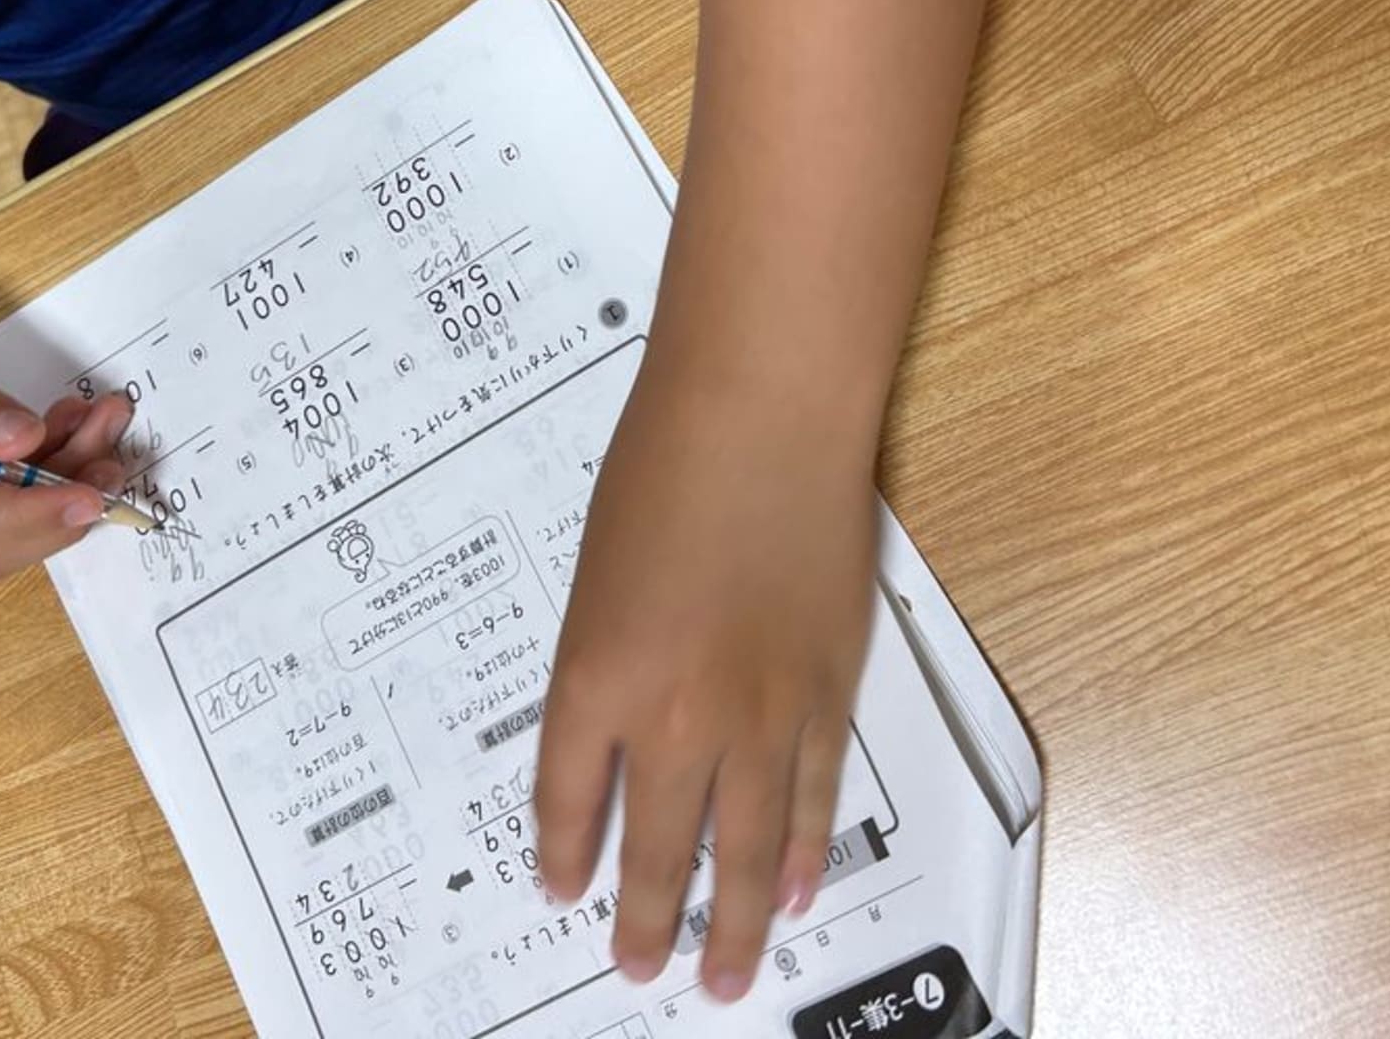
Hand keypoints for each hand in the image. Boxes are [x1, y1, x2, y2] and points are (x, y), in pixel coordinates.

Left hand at [533, 349, 874, 1001]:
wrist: (763, 414)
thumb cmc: (665, 465)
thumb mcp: (595, 570)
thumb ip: (604, 657)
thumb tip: (616, 723)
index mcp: (593, 678)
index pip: (567, 798)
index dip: (563, 854)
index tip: (562, 889)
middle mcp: (673, 715)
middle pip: (657, 848)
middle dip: (646, 919)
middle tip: (639, 969)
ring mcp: (760, 712)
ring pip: (745, 848)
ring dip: (733, 922)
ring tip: (722, 976)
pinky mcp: (827, 689)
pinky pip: (811, 796)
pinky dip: (801, 851)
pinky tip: (791, 891)